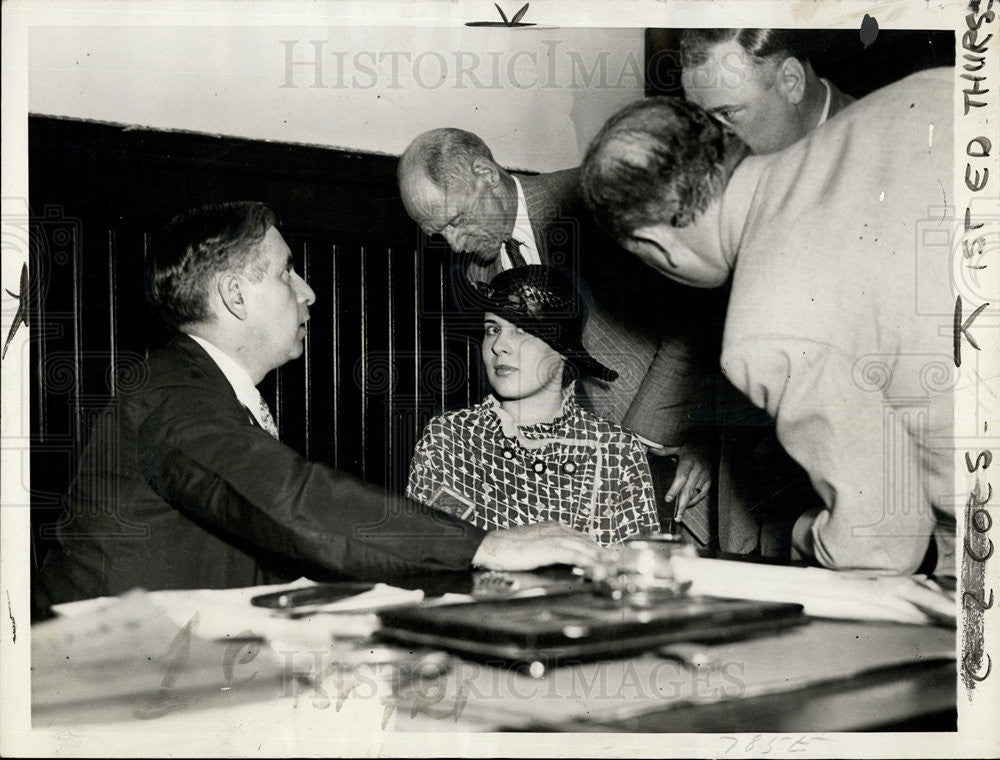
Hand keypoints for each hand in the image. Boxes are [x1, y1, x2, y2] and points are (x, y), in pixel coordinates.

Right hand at [471, 521, 603, 571]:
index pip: (582, 538)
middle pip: (588, 542)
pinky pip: (575, 555)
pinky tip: (597, 571)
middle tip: (617, 567)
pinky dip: (588, 563)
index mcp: (554, 528)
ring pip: (585, 548)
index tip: (609, 560)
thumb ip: (551, 550)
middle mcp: (557, 530)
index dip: (597, 549)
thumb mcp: (534, 547)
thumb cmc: (508, 549)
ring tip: (612, 572)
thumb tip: (567, 559)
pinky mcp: (549, 548)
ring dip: (601, 561)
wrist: (491, 547)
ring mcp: (554, 538)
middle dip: (604, 555)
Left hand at [664, 442, 710, 523]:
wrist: (708, 446)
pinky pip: (702, 494)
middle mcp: (698, 469)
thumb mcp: (676, 446)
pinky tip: (687, 506)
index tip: (668, 499)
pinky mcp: (709, 480)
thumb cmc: (689, 448)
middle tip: (676, 517)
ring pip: (695, 494)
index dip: (674, 489)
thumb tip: (648, 449)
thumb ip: (663, 451)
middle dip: (681, 505)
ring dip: (686, 505)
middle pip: (688, 490)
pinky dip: (694, 501)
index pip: (681, 477)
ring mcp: (705, 476)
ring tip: (679, 516)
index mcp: (688, 461)